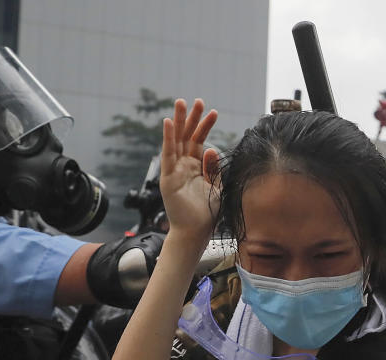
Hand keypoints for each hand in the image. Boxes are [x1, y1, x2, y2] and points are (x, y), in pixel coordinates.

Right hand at [159, 99, 218, 244]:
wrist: (196, 232)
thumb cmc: (207, 214)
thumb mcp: (217, 187)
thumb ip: (214, 168)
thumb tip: (211, 148)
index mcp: (196, 167)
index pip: (200, 141)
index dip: (205, 126)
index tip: (214, 112)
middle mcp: (184, 166)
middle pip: (187, 137)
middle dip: (191, 118)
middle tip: (196, 100)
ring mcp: (175, 171)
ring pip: (176, 141)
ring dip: (178, 122)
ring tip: (180, 103)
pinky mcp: (168, 178)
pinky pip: (167, 155)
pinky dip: (168, 139)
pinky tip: (169, 123)